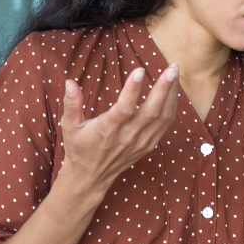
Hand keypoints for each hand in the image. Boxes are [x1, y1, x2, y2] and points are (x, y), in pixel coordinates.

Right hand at [58, 64, 180, 201]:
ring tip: (174, 71)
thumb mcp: (69, 126)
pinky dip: (172, 106)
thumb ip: (71, 104)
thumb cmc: (80, 147)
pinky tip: (174, 90)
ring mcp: (141, 142)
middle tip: (172, 67)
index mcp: (107, 130)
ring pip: (163, 117)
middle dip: (164, 88)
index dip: (132, 90)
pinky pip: (165, 124)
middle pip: (151, 111)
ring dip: (172, 93)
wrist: (91, 177)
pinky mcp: (148, 145)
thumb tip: (69, 82)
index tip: (140, 70)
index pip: (123, 109)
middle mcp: (127, 136)